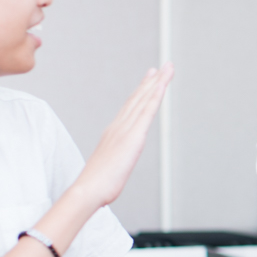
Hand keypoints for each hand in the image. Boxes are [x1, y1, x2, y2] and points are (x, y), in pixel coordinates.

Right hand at [73, 65, 173, 208]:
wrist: (88, 190)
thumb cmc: (96, 185)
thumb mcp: (107, 169)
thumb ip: (112, 162)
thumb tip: (112, 169)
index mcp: (113, 133)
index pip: (130, 107)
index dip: (141, 91)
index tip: (150, 78)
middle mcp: (119, 126)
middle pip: (138, 98)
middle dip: (152, 81)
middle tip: (163, 66)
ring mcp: (125, 130)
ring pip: (144, 100)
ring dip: (157, 82)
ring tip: (167, 68)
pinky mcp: (133, 137)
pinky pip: (146, 112)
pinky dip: (155, 96)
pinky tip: (162, 85)